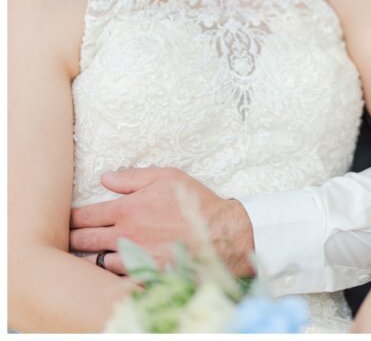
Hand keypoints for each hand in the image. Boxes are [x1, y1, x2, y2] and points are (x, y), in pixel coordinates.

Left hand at [69, 167, 254, 277]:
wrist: (220, 234)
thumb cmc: (195, 203)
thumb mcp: (167, 177)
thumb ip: (133, 177)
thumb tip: (105, 178)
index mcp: (127, 209)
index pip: (85, 215)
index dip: (71, 217)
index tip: (67, 217)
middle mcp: (124, 234)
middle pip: (82, 239)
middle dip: (71, 237)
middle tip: (68, 236)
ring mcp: (132, 257)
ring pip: (94, 261)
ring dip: (87, 257)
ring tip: (85, 253)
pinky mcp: (142, 274)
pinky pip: (113, 276)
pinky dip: (107, 272)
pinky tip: (108, 268)